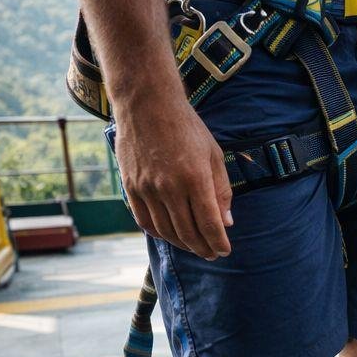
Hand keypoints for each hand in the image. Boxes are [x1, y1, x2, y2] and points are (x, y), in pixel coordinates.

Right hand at [114, 96, 232, 259]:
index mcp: (195, 178)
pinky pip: (145, 221)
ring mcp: (147, 188)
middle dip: (203, 248)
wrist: (147, 103)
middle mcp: (169, 187)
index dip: (218, 242)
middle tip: (212, 253)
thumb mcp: (213, 154)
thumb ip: (221, 190)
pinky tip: (170, 235)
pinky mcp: (130, 186)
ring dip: (182, 244)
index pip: (209, 224)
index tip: (225, 250)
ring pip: (166, 231)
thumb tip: (226, 222)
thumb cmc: (186, 127)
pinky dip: (159, 233)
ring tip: (194, 246)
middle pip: (188, 233)